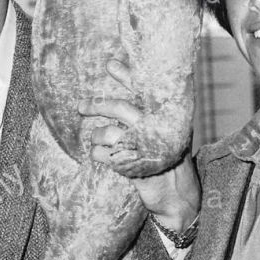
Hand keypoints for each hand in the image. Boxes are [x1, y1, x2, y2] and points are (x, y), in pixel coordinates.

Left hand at [78, 59, 200, 224]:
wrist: (178, 195)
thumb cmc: (166, 159)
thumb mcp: (162, 132)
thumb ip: (147, 111)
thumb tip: (125, 88)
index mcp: (163, 117)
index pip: (144, 91)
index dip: (127, 76)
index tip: (110, 64)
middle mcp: (156, 130)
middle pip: (121, 108)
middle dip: (97, 105)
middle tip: (80, 106)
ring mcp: (146, 149)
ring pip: (109, 132)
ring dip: (97, 135)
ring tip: (97, 140)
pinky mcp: (135, 167)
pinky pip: (106, 155)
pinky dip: (98, 154)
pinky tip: (101, 156)